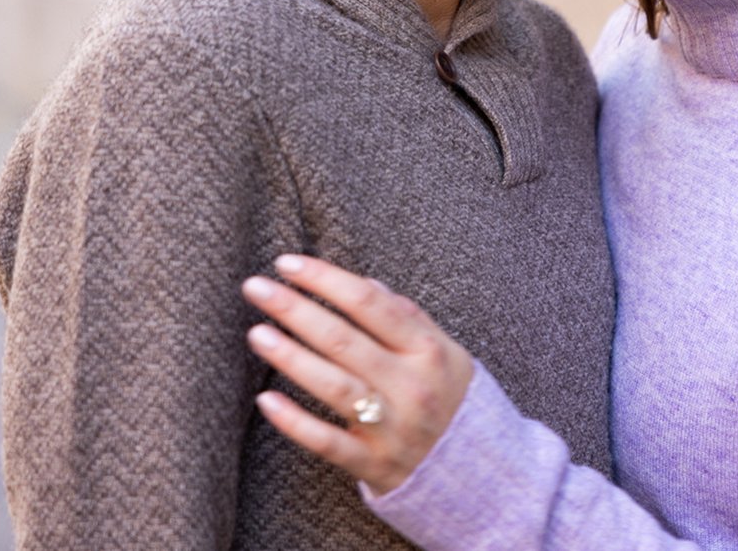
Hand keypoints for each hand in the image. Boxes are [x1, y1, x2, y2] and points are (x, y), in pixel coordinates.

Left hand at [242, 254, 473, 495]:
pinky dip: (295, 422)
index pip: (369, 304)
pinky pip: (328, 443)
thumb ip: (409, 318)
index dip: (325, 279)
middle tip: (255, 288)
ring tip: (257, 334)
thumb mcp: (446, 352)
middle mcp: (412, 387)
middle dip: (295, 310)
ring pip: (334, 388)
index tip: (286, 263)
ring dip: (291, 358)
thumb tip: (366, 283)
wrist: (483, 474)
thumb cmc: (451, 400)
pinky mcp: (375, 464)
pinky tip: (266, 400)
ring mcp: (393, 428)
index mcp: (428, 352)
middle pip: (344, 341)